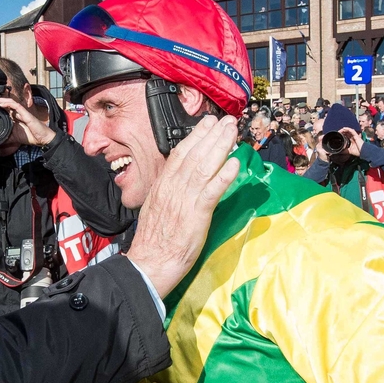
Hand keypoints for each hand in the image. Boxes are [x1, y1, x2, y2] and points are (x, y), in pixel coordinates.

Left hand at [0, 97, 56, 146]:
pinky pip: (15, 105)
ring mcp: (20, 111)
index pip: (1, 108)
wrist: (41, 139)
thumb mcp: (12, 138)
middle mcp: (16, 112)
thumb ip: (4, 137)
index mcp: (13, 116)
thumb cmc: (29, 136)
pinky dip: (7, 103)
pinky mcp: (25, 112)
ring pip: (8, 101)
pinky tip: (0, 105)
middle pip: (3, 103)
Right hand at [127, 115, 239, 297]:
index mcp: (162, 186)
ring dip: (220, 147)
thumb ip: (168, 192)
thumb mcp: (155, 208)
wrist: (149, 263)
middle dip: (212, 135)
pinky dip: (223, 176)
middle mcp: (173, 188)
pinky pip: (212, 191)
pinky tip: (234, 163)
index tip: (207, 124)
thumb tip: (179, 182)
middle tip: (226, 120)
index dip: (195, 137)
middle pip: (194, 155)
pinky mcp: (196, 215)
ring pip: (204, 167)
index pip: (179, 154)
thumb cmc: (153, 241)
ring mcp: (185, 200)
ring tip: (232, 132)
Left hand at [339, 127, 362, 156]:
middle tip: (337, 133)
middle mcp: (353, 138)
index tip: (337, 135)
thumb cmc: (358, 152)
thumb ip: (343, 151)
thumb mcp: (348, 151)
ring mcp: (355, 136)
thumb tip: (338, 151)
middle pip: (347, 133)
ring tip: (339, 130)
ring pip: (349, 131)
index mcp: (351, 141)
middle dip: (342, 132)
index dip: (342, 135)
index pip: (346, 136)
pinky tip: (344, 128)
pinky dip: (348, 129)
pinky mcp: (357, 136)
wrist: (364, 152)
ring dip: (344, 130)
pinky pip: (352, 131)